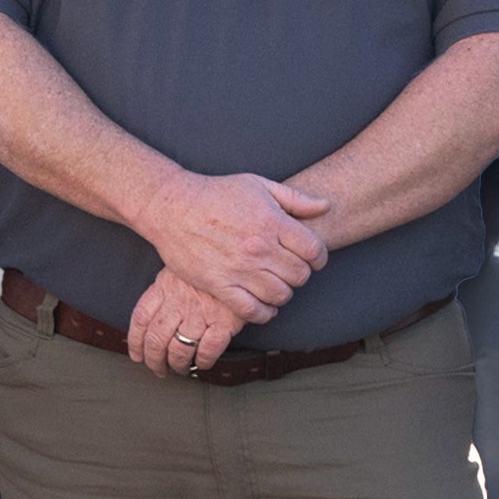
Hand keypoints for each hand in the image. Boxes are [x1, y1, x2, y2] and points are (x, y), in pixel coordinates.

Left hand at [126, 269, 245, 376]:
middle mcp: (179, 303)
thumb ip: (168, 285)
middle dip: (155, 361)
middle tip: (159, 369)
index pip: (141, 319)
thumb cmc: (212, 259)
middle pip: (156, 341)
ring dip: (178, 365)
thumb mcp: (182, 264)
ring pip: (179, 350)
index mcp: (165, 287)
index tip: (138, 354)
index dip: (136, 342)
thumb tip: (155, 308)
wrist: (241, 255)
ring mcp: (200, 313)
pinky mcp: (224, 322)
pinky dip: (203, 361)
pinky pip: (207, 351)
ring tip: (181, 368)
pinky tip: (203, 362)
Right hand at [134, 170, 329, 325]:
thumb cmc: (217, 193)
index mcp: (272, 222)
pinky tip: (264, 305)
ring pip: (280, 295)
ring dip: (284, 293)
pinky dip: (264, 313)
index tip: (312, 258)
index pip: (315, 250)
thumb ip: (296, 198)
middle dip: (301, 274)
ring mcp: (239, 269)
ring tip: (277, 285)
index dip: (319, 257)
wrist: (172, 207)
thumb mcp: (259, 185)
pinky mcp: (219, 286)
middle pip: (300, 275)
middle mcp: (259, 248)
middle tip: (292, 270)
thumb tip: (326, 206)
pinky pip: (252, 310)